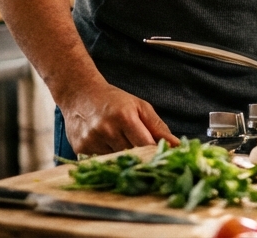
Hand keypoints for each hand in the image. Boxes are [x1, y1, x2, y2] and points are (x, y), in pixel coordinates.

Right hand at [59, 82, 178, 153]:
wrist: (79, 94)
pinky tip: (106, 147)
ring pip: (116, 162)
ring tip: (121, 145)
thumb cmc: (114, 100)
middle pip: (131, 156)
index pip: (145, 145)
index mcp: (124, 117)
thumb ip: (158, 127)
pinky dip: (107, 159)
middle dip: (140, 158)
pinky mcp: (80, 149)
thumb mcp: (139, 107)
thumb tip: (176, 146)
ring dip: (123, 159)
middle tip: (144, 156)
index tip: (161, 158)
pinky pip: (101, 162)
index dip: (154, 154)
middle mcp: (106, 129)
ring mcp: (92, 140)